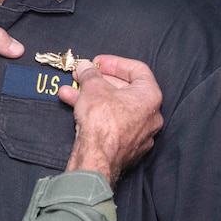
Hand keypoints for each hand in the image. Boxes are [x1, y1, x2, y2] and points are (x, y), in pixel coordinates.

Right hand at [57, 54, 163, 186]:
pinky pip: (112, 124)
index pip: (137, 70)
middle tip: (83, 76)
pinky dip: (96, 114)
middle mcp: (151, 115)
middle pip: (124, 90)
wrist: (97, 158)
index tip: (98, 62)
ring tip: (69, 92)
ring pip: (114, 108)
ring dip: (92, 97)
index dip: (115, 63)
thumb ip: (90, 74)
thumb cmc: (102, 121)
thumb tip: (86, 67)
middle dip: (99, 81)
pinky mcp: (127, 147)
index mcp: (150, 97)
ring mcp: (140, 133)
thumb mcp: (92, 87)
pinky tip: (76, 108)